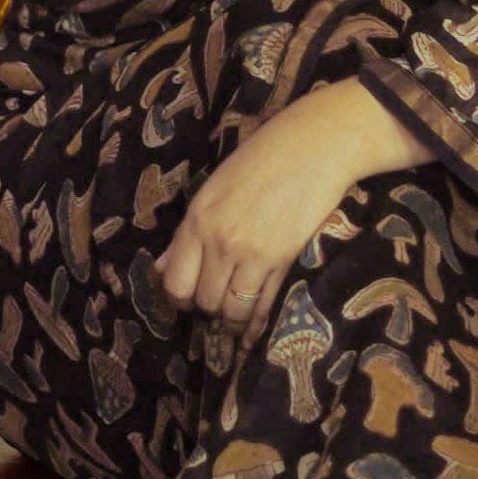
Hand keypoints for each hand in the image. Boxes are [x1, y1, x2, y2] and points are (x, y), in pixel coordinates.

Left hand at [156, 103, 361, 347]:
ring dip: (232, 320)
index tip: (187, 300)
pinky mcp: (283, 261)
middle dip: (209, 308)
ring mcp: (252, 254)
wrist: (316, 146)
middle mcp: (220, 241)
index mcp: (197, 219)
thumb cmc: (263, 158)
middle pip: (204, 300)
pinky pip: (264, 306)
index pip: (175, 281)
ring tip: (236, 318)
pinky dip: (257, 324)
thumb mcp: (214, 188)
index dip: (179, 299)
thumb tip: (161, 268)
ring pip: (232, 310)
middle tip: (217, 304)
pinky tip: (253, 332)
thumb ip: (188, 232)